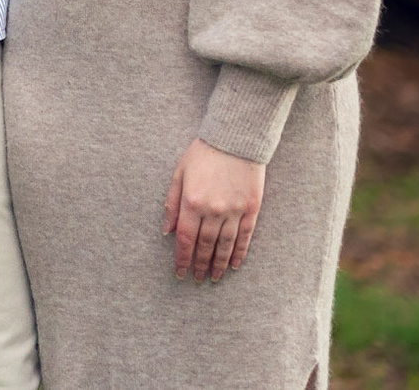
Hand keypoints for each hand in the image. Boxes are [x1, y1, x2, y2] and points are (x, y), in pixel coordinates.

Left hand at [165, 138, 263, 280]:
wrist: (235, 140)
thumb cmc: (203, 154)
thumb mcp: (179, 173)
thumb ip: (172, 203)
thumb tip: (167, 231)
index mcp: (192, 201)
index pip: (185, 239)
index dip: (182, 258)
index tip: (180, 273)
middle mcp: (213, 210)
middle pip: (205, 245)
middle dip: (199, 265)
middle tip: (196, 279)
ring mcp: (234, 210)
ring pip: (225, 245)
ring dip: (218, 264)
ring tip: (213, 277)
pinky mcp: (251, 209)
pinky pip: (245, 236)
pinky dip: (239, 253)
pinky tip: (234, 265)